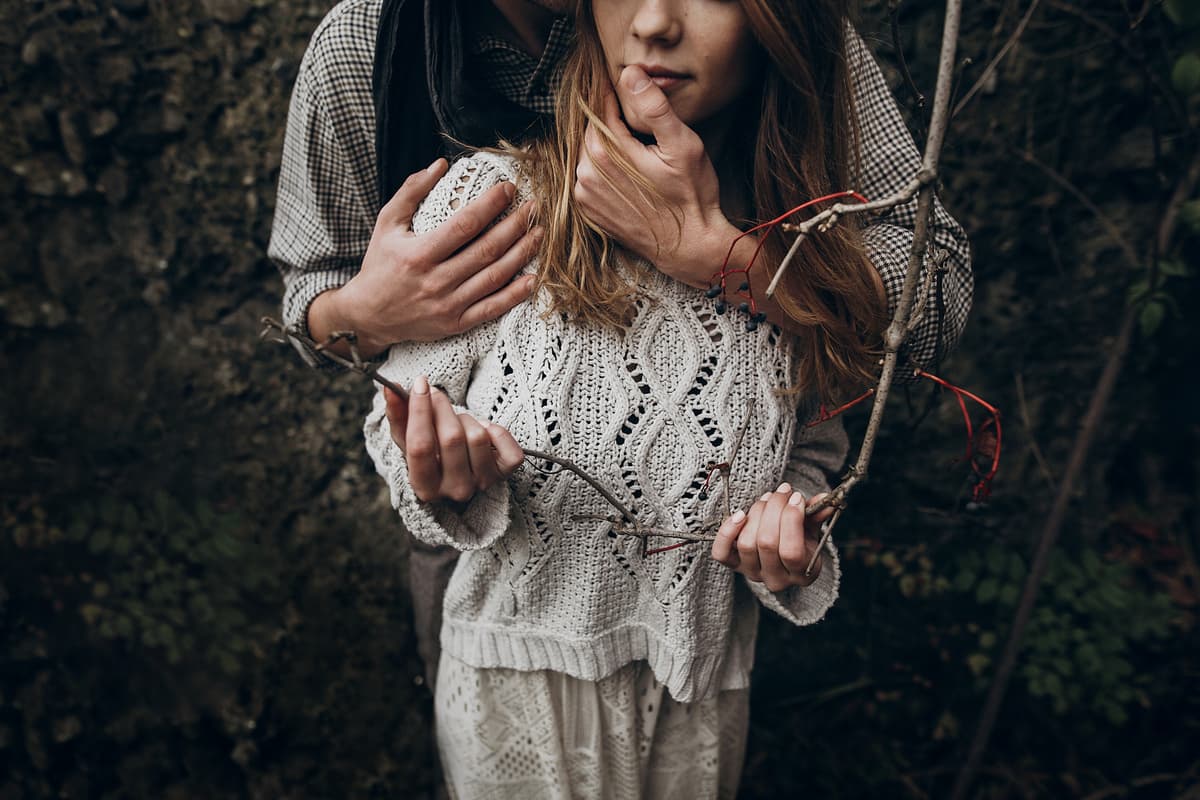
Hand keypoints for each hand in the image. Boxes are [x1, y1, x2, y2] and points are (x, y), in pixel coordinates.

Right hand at [311, 159, 540, 356]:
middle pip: (486, 250)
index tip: (509, 189)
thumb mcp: (387, 224)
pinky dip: (515, 295)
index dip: (491, 205)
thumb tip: (441, 165)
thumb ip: (411, 192)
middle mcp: (436, 281)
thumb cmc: (380, 265)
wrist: (368, 316)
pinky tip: (532, 278)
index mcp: (419, 253)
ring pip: (494, 277)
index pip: (464, 225)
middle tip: (533, 208)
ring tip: (539, 234)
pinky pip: (491, 309)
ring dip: (521, 254)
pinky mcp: (456, 324)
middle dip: (515, 226)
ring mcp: (448, 305)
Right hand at [385, 376, 524, 503]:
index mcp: (425, 487)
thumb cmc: (429, 454)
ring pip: (477, 437)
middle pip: (451, 438)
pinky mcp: (504, 474)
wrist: (457, 475)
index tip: (420, 383)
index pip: (420, 446)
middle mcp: (455, 490)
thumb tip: (390, 387)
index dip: (419, 410)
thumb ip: (397, 415)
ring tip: (458, 421)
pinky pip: (507, 445)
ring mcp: (482, 483)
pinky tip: (484, 430)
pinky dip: (498, 431)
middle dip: (442, 407)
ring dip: (466, 418)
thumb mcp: (408, 440)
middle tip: (436, 394)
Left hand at [574, 67, 738, 287]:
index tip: (627, 87)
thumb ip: (654, 108)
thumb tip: (630, 75)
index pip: (600, 107)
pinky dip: (601, 167)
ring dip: (605, 144)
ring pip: (588, 152)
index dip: (615, 94)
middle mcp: (586, 173)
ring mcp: (584, 195)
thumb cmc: (691, 197)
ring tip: (634, 146)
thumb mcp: (682, 145)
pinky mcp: (588, 210)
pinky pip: (587, 175)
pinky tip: (626, 171)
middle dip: (610, 120)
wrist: (689, 247)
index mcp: (606, 152)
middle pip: (591, 129)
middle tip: (635, 118)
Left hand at [710, 483, 834, 590]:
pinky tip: (739, 515)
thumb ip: (817, 515)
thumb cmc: (801, 539)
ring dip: (756, 514)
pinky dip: (727, 531)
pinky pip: (722, 552)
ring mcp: (752, 573)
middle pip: (766, 543)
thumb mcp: (812, 529)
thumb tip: (825, 499)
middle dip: (773, 509)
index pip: (791, 552)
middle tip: (781, 492)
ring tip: (766, 499)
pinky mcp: (734, 565)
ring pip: (747, 544)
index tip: (796, 497)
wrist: (782, 555)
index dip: (792, 520)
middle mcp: (776, 579)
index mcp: (802, 573)